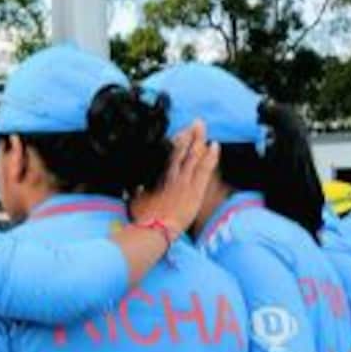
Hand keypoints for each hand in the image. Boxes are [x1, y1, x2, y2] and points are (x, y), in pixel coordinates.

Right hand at [130, 121, 218, 235]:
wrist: (155, 229)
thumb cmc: (144, 218)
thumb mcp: (135, 202)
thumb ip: (136, 192)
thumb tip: (135, 186)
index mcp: (158, 177)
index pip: (168, 155)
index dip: (176, 142)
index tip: (181, 132)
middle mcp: (171, 175)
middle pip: (182, 150)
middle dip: (189, 135)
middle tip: (196, 123)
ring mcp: (184, 181)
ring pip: (193, 155)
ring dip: (199, 139)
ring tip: (203, 127)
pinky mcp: (195, 190)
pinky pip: (204, 168)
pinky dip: (210, 156)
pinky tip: (215, 145)